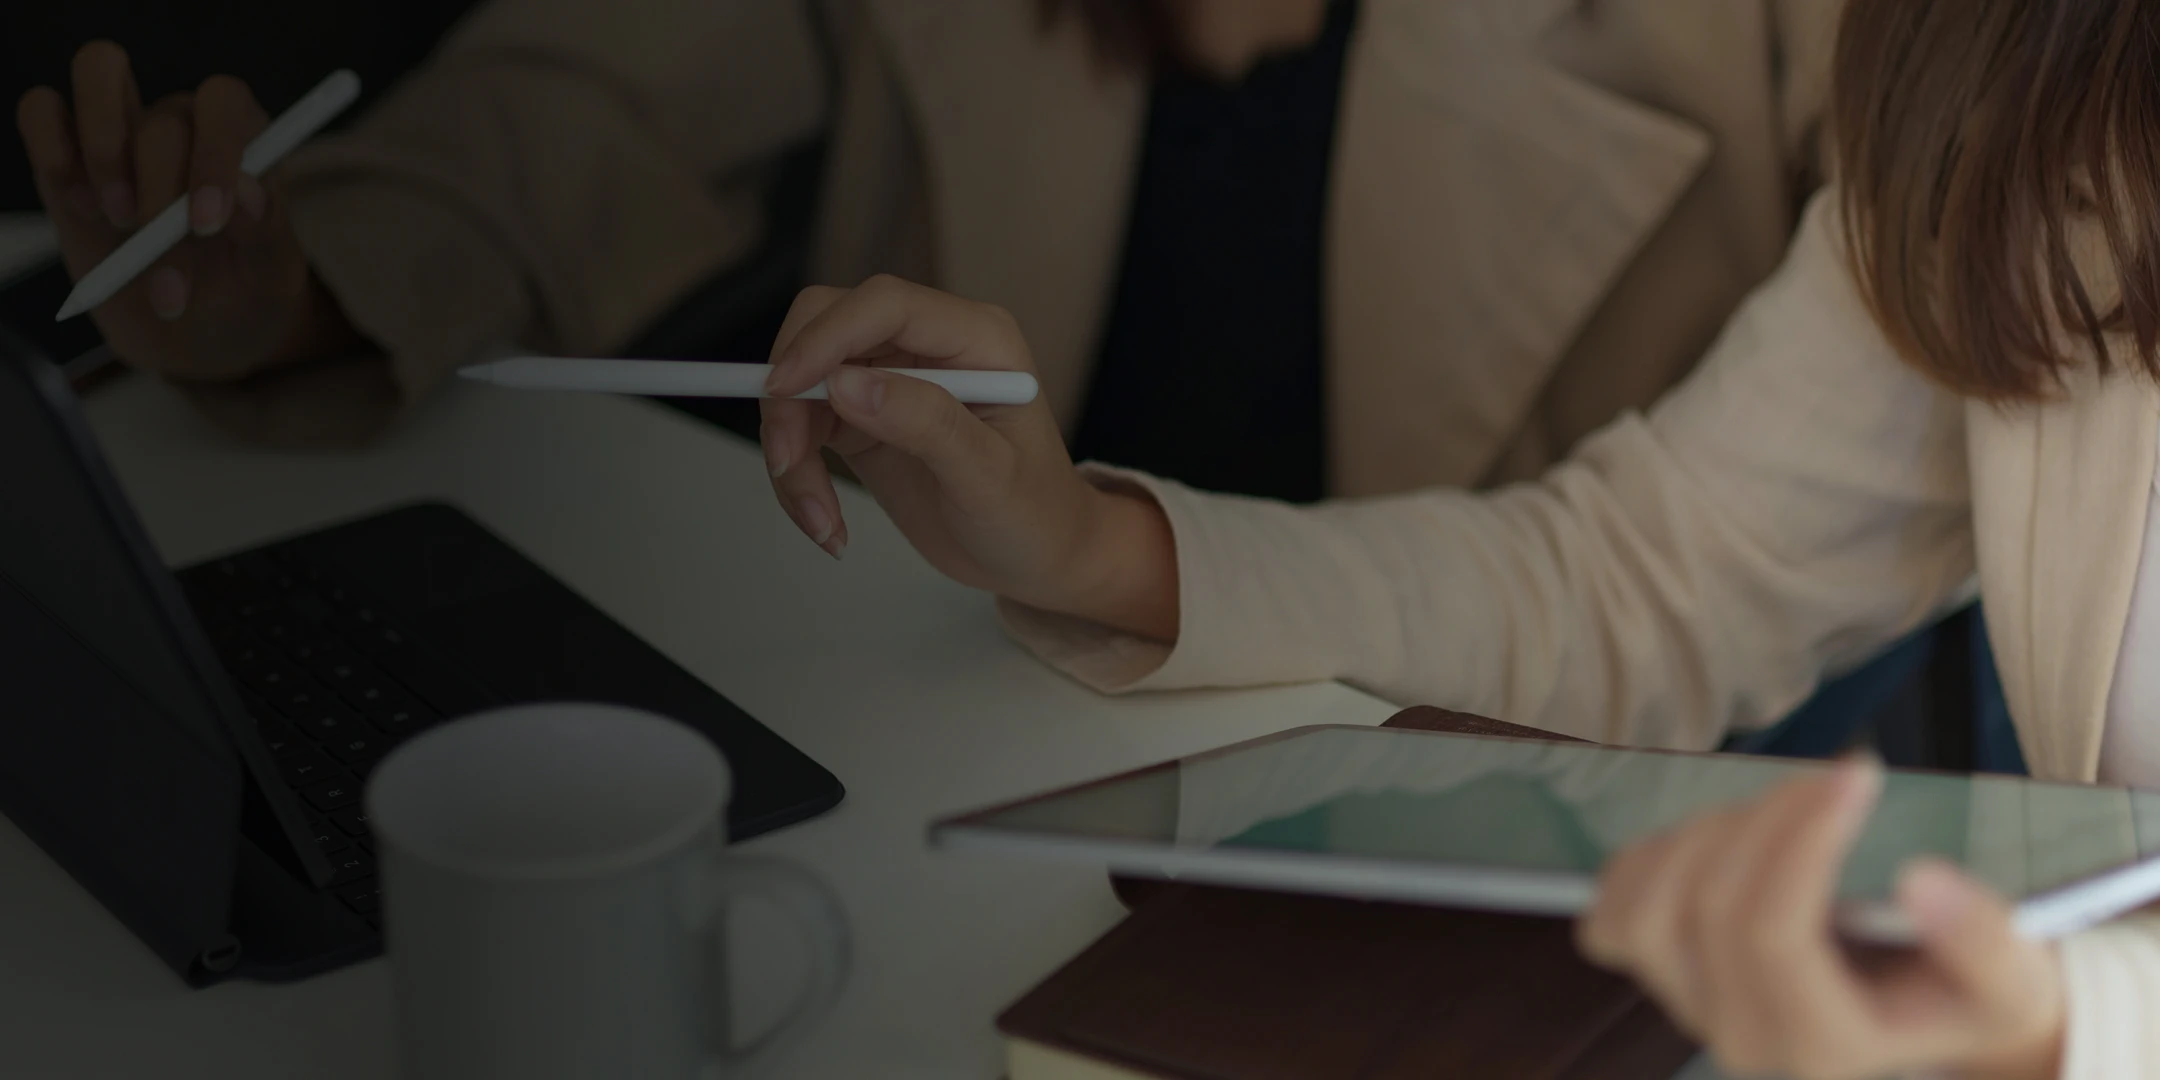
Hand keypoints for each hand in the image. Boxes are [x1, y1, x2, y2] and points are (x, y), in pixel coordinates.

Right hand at [14, 42, 356, 380]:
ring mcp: (122, 132)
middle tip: (159, 252)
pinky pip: (41, 111)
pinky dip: (53, 153)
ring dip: (105, 152)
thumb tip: (246, 193)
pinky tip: (81, 209)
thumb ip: (265, 232)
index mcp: (245, 138)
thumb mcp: (269, 277)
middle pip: (163, 118)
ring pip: (100, 71)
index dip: (215, 154)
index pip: (226, 103)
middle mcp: (183, 122)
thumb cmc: (242, 294)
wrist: (197, 334)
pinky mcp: (68, 154)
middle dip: (160, 198)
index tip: (205, 223)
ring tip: (120, 221)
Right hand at [759, 276, 1178, 638]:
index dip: (825, 337)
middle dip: (792, 391)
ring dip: (790, 445)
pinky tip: (824, 524)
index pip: (884, 304)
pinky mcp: (865, 418)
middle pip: (828, 325)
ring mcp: (894, 379)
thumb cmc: (1035, 516)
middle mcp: (929, 345)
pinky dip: (797, 472)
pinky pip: (804, 424)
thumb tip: (845, 383)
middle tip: (786, 462)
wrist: (1037, 557)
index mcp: (976, 338)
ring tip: (818, 520)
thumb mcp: (989, 478)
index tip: (781, 389)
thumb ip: (926, 424)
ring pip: (804, 380)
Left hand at [1578, 758, 2065, 1079]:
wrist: (1918, 1015)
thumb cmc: (1960, 990)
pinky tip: (1721, 835)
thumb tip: (1921, 880)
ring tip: (1780, 808)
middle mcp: (1741, 1037)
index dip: (1802, 841)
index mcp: (1822, 1046)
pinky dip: (1652, 856)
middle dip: (1767, 819)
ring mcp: (1686, 1005)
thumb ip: (1982, 939)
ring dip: (1707, 833)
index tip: (1856, 774)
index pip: (1774, 935)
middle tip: (1830, 776)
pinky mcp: (1654, 973)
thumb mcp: (2009, 979)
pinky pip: (1608, 911)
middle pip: (1709, 908)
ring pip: (1644, 908)